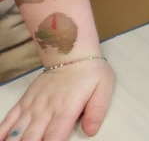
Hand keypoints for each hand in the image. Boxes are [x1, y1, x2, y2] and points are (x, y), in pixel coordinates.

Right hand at [0, 57, 114, 139]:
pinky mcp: (25, 101)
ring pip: (18, 131)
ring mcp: (33, 106)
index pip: (55, 136)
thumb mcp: (103, 88)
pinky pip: (9, 119)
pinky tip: (1, 140)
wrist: (71, 52)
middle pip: (32, 137)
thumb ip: (97, 111)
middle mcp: (47, 109)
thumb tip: (91, 131)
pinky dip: (3, 131)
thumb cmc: (90, 71)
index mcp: (67, 108)